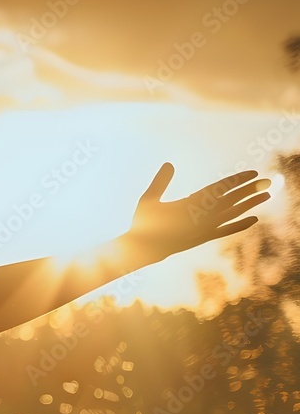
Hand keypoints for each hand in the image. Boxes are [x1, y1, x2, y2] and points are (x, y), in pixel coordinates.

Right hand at [125, 163, 270, 261]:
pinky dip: (241, 224)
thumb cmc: (144, 223)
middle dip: (250, 190)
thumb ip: (160, 182)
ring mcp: (205, 228)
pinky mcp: (204, 238)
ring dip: (251, 204)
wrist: (144, 249)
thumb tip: (169, 164)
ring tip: (267, 195)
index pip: (220, 189)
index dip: (238, 180)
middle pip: (232, 199)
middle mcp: (202, 217)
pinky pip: (227, 230)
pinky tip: (254, 219)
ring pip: (233, 213)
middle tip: (269, 181)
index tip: (252, 173)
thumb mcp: (148, 200)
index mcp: (191, 204)